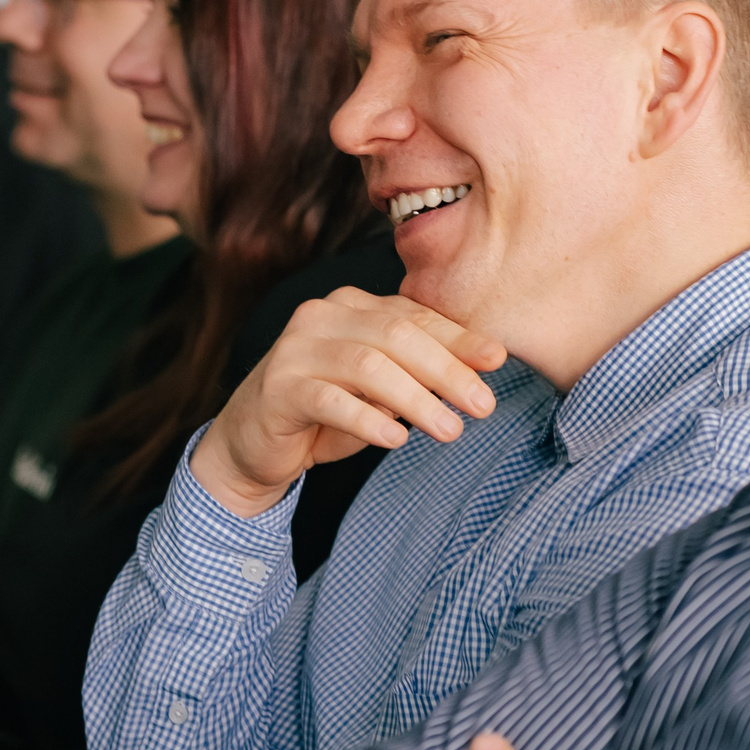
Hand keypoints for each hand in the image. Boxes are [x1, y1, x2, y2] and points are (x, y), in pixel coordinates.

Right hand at [191, 289, 505, 518]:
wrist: (251, 444)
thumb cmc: (325, 413)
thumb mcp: (378, 389)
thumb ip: (417, 373)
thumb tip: (480, 370)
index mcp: (351, 306)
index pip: (414, 316)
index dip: (459, 338)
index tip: (498, 360)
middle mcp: (321, 317)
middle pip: (397, 335)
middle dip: (447, 370)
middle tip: (483, 406)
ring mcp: (296, 350)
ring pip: (368, 366)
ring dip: (417, 400)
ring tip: (451, 431)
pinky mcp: (278, 389)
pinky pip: (330, 400)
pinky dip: (368, 420)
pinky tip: (396, 439)